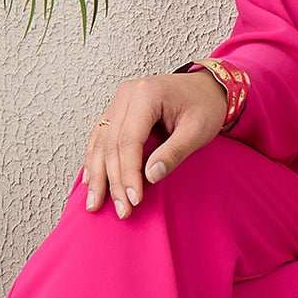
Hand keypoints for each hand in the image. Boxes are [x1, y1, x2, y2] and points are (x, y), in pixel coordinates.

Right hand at [83, 70, 226, 217]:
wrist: (207, 87)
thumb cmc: (205, 106)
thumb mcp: (197, 130)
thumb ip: (174, 152)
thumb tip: (151, 177)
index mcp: (146, 94)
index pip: (129, 141)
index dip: (129, 174)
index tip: (134, 200)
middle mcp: (127, 94)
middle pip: (111, 144)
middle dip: (113, 181)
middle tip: (121, 210)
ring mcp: (119, 101)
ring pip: (100, 142)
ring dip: (97, 175)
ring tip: (95, 203)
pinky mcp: (117, 110)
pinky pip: (100, 137)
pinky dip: (94, 160)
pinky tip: (90, 180)